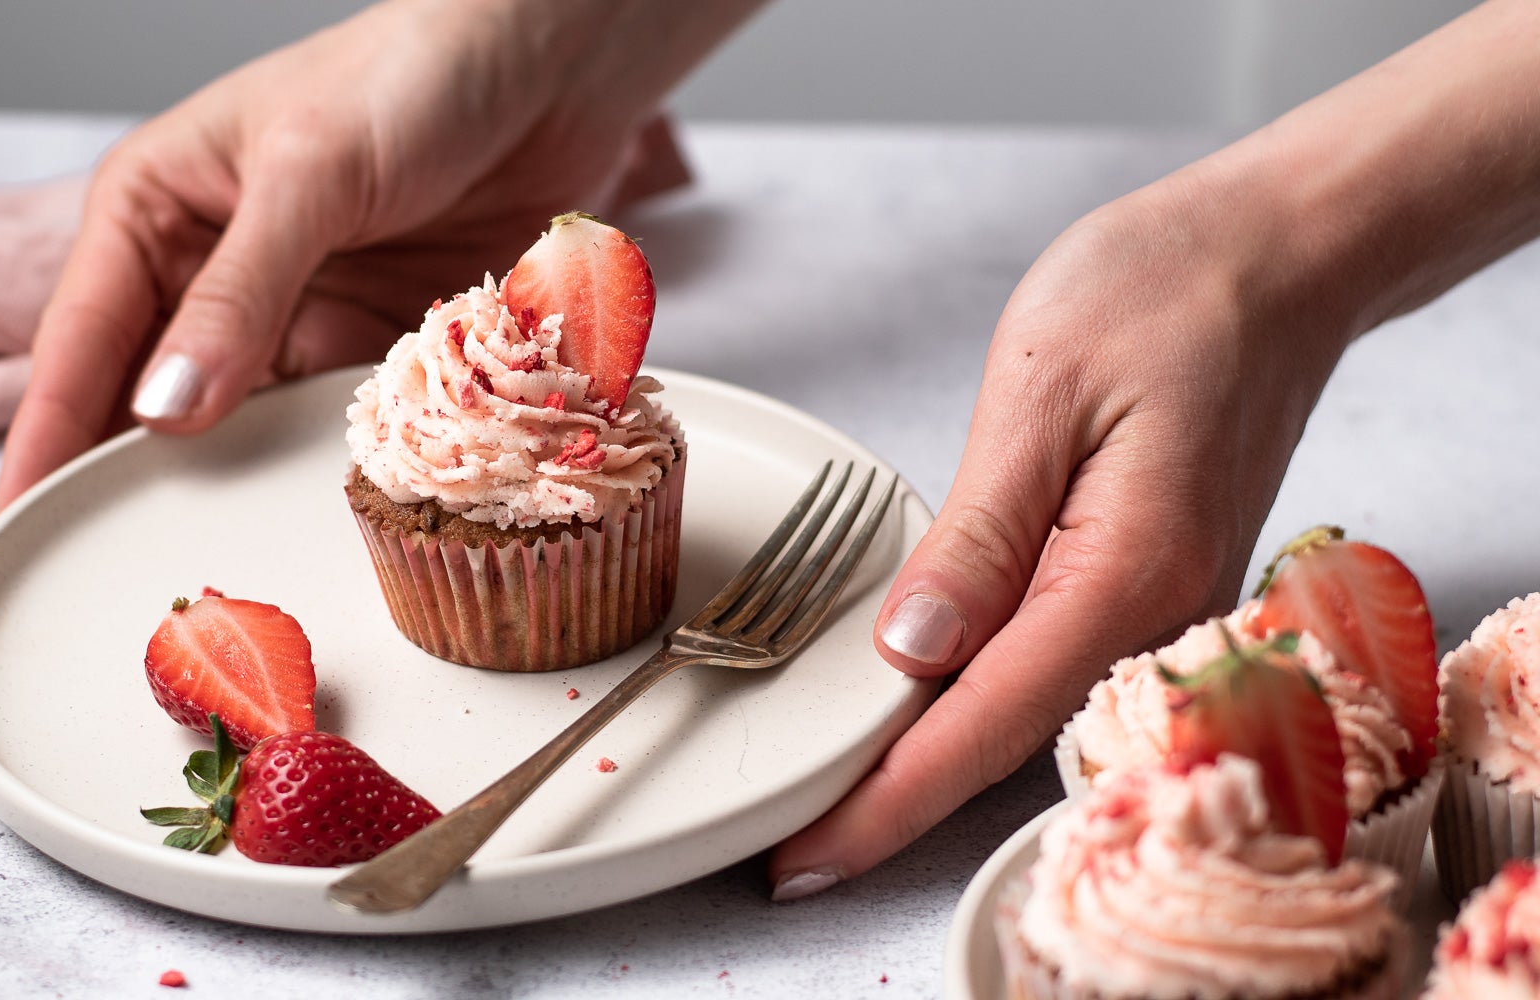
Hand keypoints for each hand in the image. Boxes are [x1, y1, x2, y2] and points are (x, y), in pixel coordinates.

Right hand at [0, 0, 758, 508]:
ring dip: (230, 484)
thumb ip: (239, 294)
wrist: (553, 65)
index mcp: (153, 211)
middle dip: (130, 481)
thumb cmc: (412, 75)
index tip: (22, 523)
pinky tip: (308, 513)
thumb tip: (164, 410)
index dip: (48, 436)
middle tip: (109, 577)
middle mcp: (209, 272)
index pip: (80, 342)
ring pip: (237, 427)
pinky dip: (318, 466)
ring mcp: (290, 315)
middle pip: (149, 400)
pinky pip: (326, 426)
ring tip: (209, 563)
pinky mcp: (366, 345)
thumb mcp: (309, 173)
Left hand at [767, 172, 1353, 897]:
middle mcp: (1156, 616)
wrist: (1279, 255)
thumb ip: (978, 533)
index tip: (806, 856)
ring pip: (1026, 717)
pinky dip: (974, 707)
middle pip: (1003, 744)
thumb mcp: (1042, 392)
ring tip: (827, 798)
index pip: (985, 723)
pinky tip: (913, 714)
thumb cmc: (1166, 292)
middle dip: (893, 805)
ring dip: (928, 764)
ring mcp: (1161, 610)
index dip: (888, 801)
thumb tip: (915, 649)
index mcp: (1125, 572)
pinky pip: (1051, 670)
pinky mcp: (1150, 587)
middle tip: (787, 848)